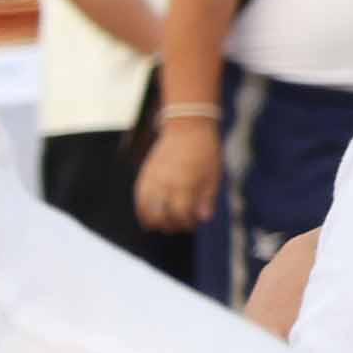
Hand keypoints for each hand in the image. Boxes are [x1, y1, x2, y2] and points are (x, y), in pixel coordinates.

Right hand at [137, 112, 225, 234]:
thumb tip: (203, 218)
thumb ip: (207, 198)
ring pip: (145, 210)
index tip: (193, 224)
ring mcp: (153, 180)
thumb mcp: (214, 174)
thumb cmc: (205, 151)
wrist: (187, 126)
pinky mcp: (145, 175)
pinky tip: (149, 214)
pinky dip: (142, 210)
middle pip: (161, 217)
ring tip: (162, 224)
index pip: (180, 215)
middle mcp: (166, 184)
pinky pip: (139, 198)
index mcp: (185, 184)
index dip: (186, 224)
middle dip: (170, 225)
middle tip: (179, 225)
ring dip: (154, 221)